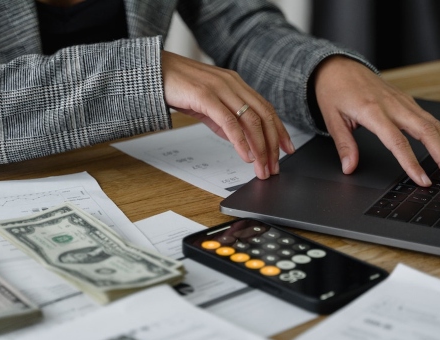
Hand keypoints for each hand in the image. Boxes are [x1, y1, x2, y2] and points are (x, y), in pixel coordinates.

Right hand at [161, 51, 294, 179]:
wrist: (152, 71)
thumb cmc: (178, 86)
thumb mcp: (207, 104)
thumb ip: (223, 119)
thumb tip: (239, 139)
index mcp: (236, 84)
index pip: (266, 108)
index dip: (279, 130)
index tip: (287, 149)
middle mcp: (232, 84)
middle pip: (263, 116)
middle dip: (273, 144)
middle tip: (275, 166)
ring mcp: (220, 89)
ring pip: (250, 120)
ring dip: (260, 147)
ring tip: (262, 167)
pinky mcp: (206, 96)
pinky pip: (229, 122)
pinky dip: (240, 141)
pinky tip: (245, 155)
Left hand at [313, 56, 439, 186]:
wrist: (339, 66)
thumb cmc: (334, 91)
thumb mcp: (332, 119)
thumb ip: (344, 145)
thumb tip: (349, 168)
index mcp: (373, 111)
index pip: (397, 142)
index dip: (412, 163)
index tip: (423, 181)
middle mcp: (393, 105)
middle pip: (427, 132)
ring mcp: (403, 101)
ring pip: (434, 125)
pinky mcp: (408, 100)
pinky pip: (430, 119)